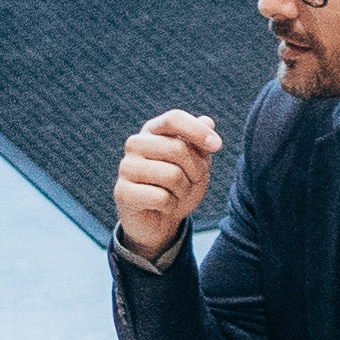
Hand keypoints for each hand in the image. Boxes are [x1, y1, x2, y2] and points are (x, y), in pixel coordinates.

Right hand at [113, 110, 220, 256]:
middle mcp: (135, 144)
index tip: (218, 146)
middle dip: (196, 171)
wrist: (158, 221)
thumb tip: (207, 122)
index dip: (197, 131)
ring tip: (177, 195)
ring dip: (184, 191)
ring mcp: (126, 167)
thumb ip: (200, 143)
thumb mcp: (196, 164)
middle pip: (178, 149)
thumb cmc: (178, 187)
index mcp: (152, 131)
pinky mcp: (122, 192)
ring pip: (172, 175)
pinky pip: (162, 198)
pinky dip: (172, 206)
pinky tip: (164, 207)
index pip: (173, 119)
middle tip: (192, 182)